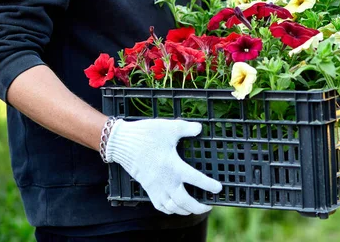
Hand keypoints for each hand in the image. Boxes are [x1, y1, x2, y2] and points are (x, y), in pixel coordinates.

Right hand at [105, 118, 221, 214]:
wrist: (121, 142)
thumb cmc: (145, 134)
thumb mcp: (169, 127)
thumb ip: (186, 128)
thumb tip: (200, 128)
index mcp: (173, 166)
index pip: (196, 179)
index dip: (208, 185)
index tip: (218, 189)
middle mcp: (165, 180)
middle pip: (184, 201)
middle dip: (199, 207)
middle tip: (209, 206)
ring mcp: (155, 186)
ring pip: (172, 207)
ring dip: (185, 211)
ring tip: (195, 209)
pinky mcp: (147, 188)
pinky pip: (159, 205)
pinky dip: (169, 210)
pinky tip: (175, 208)